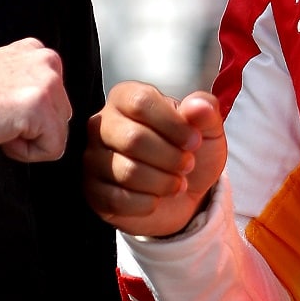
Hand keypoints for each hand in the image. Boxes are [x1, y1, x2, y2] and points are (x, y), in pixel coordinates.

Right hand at [0, 37, 71, 161]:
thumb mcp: (4, 77)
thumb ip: (30, 84)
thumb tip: (52, 114)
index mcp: (38, 51)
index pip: (56, 102)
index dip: (28, 117)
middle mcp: (47, 60)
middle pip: (61, 118)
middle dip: (32, 129)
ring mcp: (46, 81)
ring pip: (58, 135)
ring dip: (27, 141)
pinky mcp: (39, 106)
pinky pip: (52, 149)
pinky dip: (24, 153)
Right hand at [83, 80, 226, 237]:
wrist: (184, 192)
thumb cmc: (189, 151)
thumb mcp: (206, 129)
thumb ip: (205, 111)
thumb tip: (198, 106)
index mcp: (125, 97)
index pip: (140, 103)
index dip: (173, 125)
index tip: (194, 141)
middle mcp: (101, 123)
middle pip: (132, 139)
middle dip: (170, 158)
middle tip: (187, 165)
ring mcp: (92, 158)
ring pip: (127, 172)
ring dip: (162, 183)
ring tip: (177, 183)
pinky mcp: (92, 191)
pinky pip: (117, 200)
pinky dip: (146, 204)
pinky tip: (156, 198)